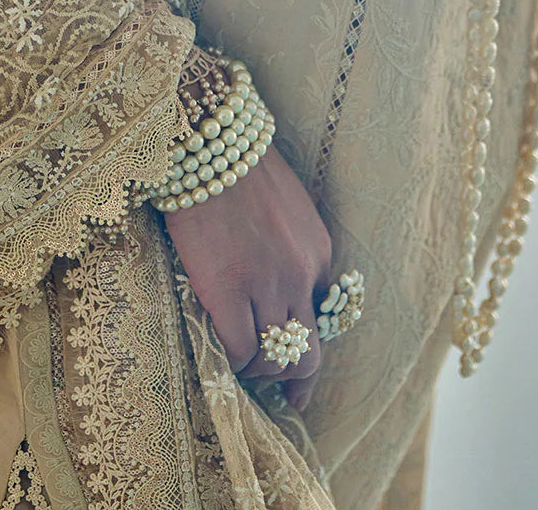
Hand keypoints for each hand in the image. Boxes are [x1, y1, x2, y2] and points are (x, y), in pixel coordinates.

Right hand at [163, 142, 331, 411]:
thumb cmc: (241, 167)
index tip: (295, 372)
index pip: (324, 320)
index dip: (307, 349)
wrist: (213, 143)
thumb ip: (292, 248)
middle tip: (276, 394)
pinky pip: (240, 350)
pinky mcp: (230, 289)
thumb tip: (279, 284)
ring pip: (278, 359)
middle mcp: (302, 275)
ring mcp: (268, 284)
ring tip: (239, 368)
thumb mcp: (288, 208)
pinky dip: (231, 362)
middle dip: (294, 381)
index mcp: (320, 253)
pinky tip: (218, 356)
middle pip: (309, 353)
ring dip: (258, 372)